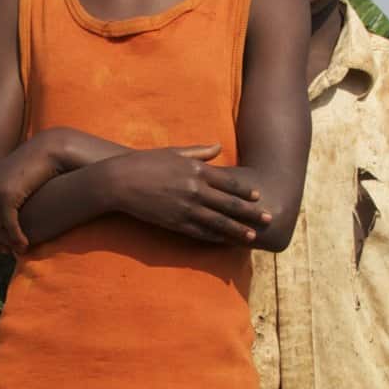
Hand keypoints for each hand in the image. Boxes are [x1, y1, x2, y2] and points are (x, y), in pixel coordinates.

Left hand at [0, 135, 68, 252]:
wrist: (50, 148)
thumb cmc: (40, 160)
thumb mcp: (18, 171)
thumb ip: (10, 182)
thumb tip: (12, 193)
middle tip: (3, 250)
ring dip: (5, 242)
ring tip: (17, 249)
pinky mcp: (9, 195)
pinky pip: (7, 225)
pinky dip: (15, 238)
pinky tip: (24, 244)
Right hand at [108, 146, 272, 243]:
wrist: (120, 182)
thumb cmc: (146, 163)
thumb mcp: (174, 152)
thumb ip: (199, 152)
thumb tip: (218, 146)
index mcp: (196, 171)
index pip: (228, 183)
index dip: (246, 191)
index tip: (259, 196)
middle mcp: (195, 191)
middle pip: (229, 204)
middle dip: (250, 213)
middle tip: (268, 219)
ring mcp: (185, 209)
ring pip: (218, 222)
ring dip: (237, 231)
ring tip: (252, 237)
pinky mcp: (174, 223)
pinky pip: (199, 233)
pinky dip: (214, 238)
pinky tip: (225, 242)